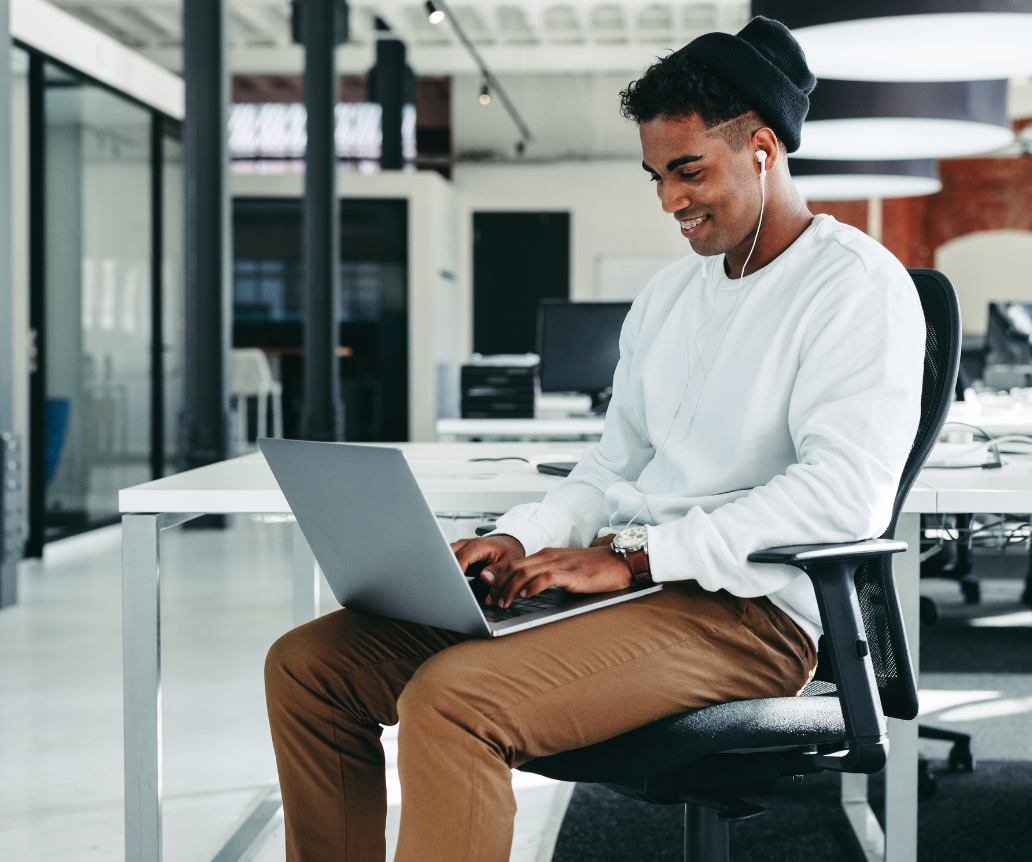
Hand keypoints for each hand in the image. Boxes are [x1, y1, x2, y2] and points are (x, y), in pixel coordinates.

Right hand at [451, 535, 525, 579]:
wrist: (509, 544)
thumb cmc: (509, 552)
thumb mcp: (510, 562)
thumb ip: (497, 570)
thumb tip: (485, 578)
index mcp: (479, 545)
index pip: (461, 558)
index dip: (457, 572)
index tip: (455, 584)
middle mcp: (467, 544)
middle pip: (448, 555)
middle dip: (446, 569)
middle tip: (448, 585)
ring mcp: (462, 548)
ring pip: (446, 556)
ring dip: (446, 569)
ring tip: (447, 584)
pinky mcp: (460, 554)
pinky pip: (449, 560)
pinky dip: (448, 570)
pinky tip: (450, 581)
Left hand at [480, 546, 632, 607]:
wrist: (620, 561)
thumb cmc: (595, 568)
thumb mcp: (566, 570)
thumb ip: (548, 576)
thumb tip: (528, 591)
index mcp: (547, 555)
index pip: (515, 564)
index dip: (499, 579)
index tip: (491, 594)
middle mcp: (549, 556)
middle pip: (514, 567)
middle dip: (498, 585)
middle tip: (491, 601)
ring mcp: (560, 563)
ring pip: (525, 572)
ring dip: (510, 588)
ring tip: (503, 603)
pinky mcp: (571, 573)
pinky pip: (546, 577)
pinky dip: (532, 586)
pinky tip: (525, 595)